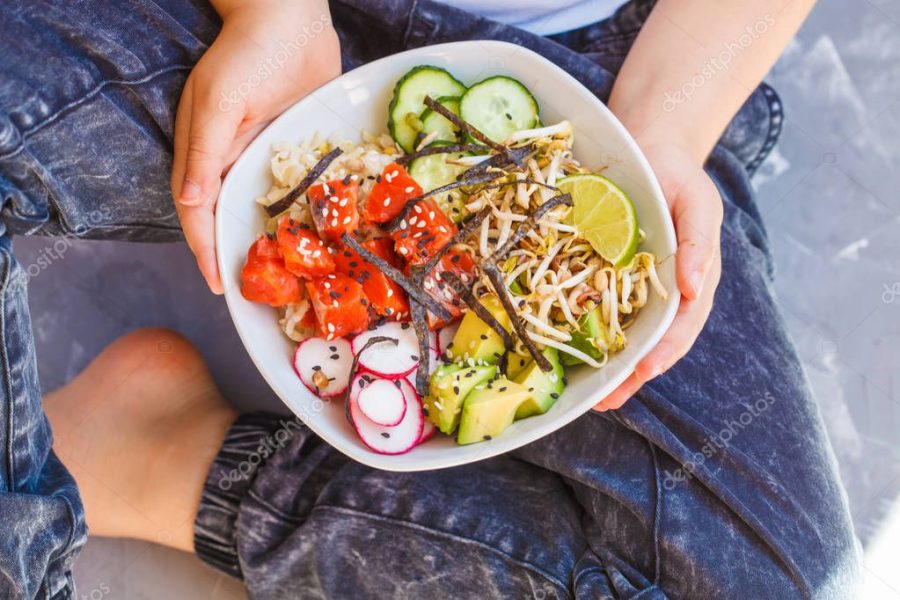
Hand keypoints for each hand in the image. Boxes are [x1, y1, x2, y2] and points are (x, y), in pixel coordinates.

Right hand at [171, 0, 340, 292]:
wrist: (291, 18)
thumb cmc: (247, 55)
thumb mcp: (219, 101)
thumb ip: (204, 152)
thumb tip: (189, 202)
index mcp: (204, 153)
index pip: (198, 214)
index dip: (206, 251)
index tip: (218, 286)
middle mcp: (230, 159)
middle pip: (227, 217)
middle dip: (235, 253)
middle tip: (255, 293)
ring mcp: (262, 154)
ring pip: (258, 207)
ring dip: (266, 238)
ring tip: (285, 275)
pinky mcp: (291, 147)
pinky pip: (290, 186)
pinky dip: (295, 211)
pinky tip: (312, 234)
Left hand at [593, 143, 722, 410]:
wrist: (650, 152)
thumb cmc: (679, 179)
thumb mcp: (699, 203)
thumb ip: (699, 244)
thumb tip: (694, 288)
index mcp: (691, 281)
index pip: (681, 326)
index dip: (664, 350)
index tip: (644, 369)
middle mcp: (664, 293)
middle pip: (652, 343)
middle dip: (632, 374)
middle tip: (608, 400)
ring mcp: (637, 289)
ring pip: (626, 335)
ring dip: (610, 367)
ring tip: (590, 397)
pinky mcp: (609, 278)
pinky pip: (599, 309)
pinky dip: (587, 333)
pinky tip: (570, 354)